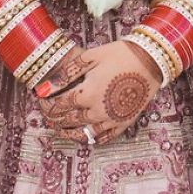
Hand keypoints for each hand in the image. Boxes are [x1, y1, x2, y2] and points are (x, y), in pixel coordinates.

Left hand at [35, 41, 160, 145]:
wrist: (151, 60)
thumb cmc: (120, 54)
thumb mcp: (90, 57)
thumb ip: (66, 74)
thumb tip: (42, 89)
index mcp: (86, 94)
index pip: (58, 106)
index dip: (46, 104)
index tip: (41, 99)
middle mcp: (96, 112)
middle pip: (67, 121)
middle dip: (54, 118)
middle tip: (48, 113)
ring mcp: (110, 120)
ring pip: (83, 134)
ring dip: (68, 132)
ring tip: (60, 128)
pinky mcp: (123, 123)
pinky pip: (103, 138)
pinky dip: (91, 138)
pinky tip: (85, 134)